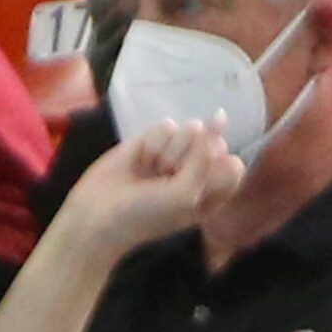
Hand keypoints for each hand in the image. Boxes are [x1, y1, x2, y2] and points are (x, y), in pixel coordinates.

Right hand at [59, 117, 247, 262]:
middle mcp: (198, 170)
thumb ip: (207, 156)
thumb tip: (219, 116)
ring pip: (189, 130)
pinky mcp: (153, 140)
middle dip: (188, 160)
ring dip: (167, 153)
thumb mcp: (185, 194)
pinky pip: (165, 126)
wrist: (98, 215)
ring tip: (150, 172)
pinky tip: (139, 161)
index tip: (193, 185)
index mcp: (214, 192)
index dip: (214, 171)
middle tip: (165, 182)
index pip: (233, 165)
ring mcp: (175, 153)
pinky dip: (151, 144)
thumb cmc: (146, 215)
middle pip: (214, 143)